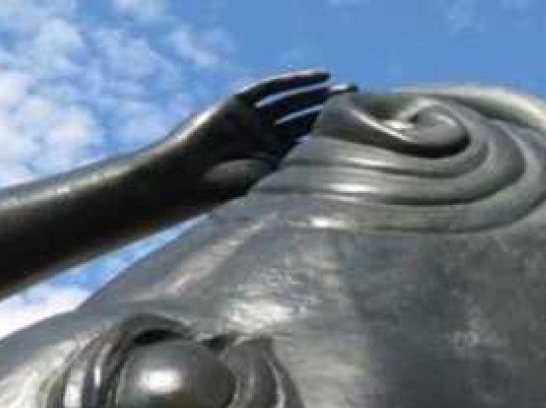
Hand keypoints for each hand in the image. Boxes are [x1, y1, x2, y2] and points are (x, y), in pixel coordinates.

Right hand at [150, 69, 354, 202]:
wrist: (183, 178)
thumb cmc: (223, 192)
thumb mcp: (270, 184)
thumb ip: (296, 174)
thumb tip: (339, 176)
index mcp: (270, 165)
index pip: (307, 145)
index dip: (334, 134)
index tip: (362, 129)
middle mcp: (262, 141)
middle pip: (303, 120)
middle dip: (331, 110)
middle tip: (361, 101)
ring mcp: (249, 121)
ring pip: (290, 102)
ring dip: (318, 94)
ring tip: (347, 88)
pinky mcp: (235, 104)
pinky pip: (269, 88)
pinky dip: (294, 81)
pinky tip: (321, 77)